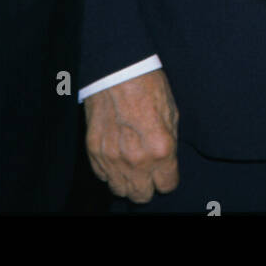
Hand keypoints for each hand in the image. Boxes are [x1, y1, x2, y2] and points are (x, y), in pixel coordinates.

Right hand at [83, 69, 179, 201]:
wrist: (117, 69)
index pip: (167, 185)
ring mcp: (112, 157)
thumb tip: (166, 161)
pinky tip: (116, 154)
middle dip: (148, 186)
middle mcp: (136, 159)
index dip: (168, 178)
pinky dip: (110, 170)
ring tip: (131, 166)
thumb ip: (169, 143)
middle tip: (149, 172)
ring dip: (127, 181)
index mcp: (161, 148)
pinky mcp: (93, 151)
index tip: (166, 171)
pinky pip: (102, 175)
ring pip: (120, 190)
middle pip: (142, 196)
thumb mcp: (171, 112)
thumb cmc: (148, 85)